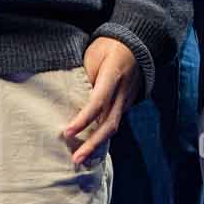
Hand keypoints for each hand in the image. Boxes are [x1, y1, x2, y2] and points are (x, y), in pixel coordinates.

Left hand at [60, 36, 140, 167]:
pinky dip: (101, 135)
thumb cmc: (109, 47)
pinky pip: (113, 122)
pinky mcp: (125, 104)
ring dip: (97, 145)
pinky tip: (89, 145)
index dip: (83, 119)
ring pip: (112, 127)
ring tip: (80, 159)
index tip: (67, 132)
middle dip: (92, 144)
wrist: (136, 44)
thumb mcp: (93, 54)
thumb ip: (85, 76)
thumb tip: (70, 99)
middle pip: (108, 123)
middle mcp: (122, 92)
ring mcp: (126, 100)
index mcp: (113, 76)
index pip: (98, 102)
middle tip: (76, 159)